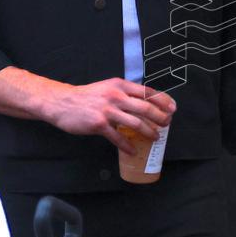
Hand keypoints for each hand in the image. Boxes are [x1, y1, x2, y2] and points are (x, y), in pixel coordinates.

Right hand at [44, 79, 175, 153]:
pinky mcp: (99, 125)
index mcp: (120, 85)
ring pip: (135, 123)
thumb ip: (124, 92)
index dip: (163, 101)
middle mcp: (116, 96)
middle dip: (160, 118)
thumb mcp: (108, 87)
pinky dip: (127, 146)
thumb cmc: (87, 96)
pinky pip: (118, 137)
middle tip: (167, 124)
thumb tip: (144, 102)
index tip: (173, 108)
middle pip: (145, 108)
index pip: (147, 92)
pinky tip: (132, 150)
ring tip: (155, 137)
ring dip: (148, 132)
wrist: (62, 102)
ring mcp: (108, 111)